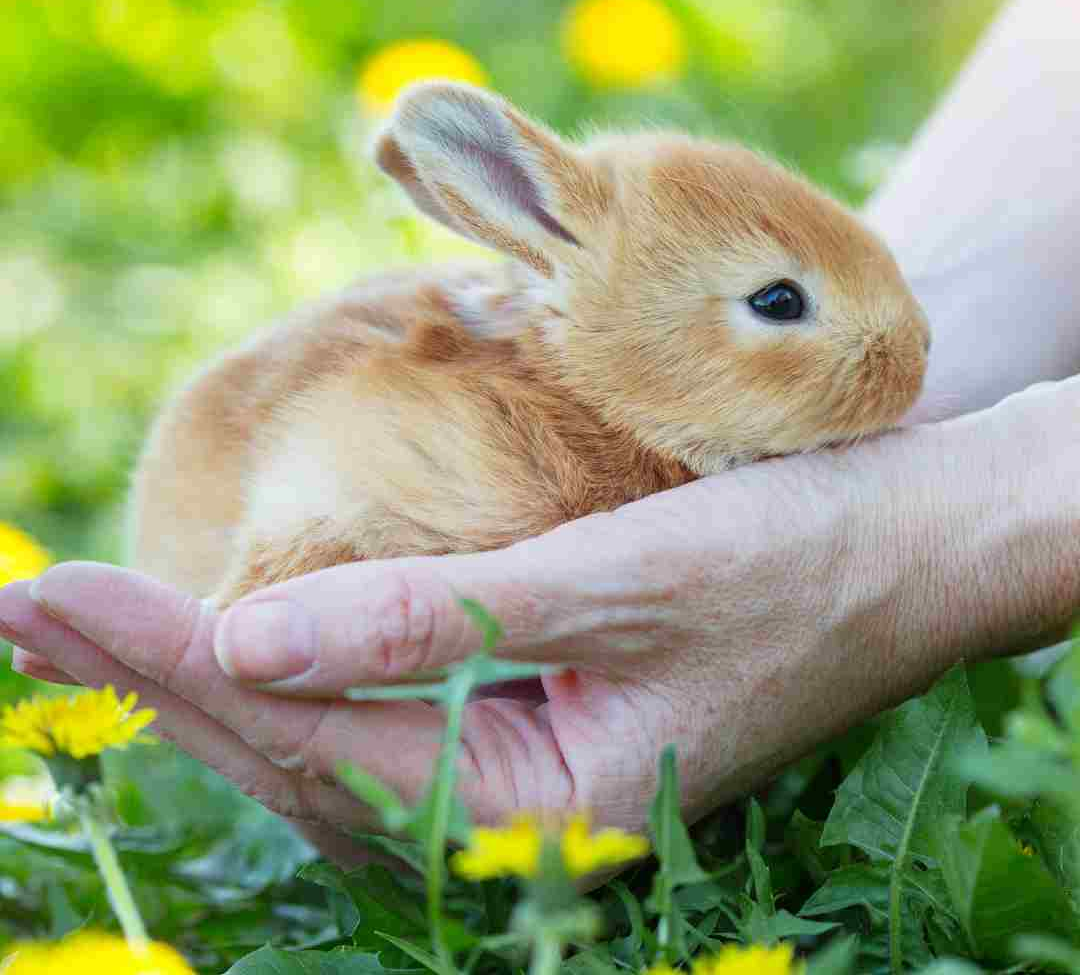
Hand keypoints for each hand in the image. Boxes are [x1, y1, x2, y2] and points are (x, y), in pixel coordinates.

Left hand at [3, 378, 1078, 862]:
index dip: (177, 670)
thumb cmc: (798, 558)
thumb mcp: (628, 581)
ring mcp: (523, 759)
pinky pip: (381, 703)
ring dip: (206, 675)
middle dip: (156, 678)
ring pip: (327, 736)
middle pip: (300, 753)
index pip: (319, 745)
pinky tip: (228, 630)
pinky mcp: (532, 704)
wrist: (906, 543)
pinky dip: (293, 664)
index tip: (51, 599)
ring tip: (89, 619)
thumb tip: (251, 645)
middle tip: (28, 607)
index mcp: (547, 807)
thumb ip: (443, 622)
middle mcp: (520, 804)